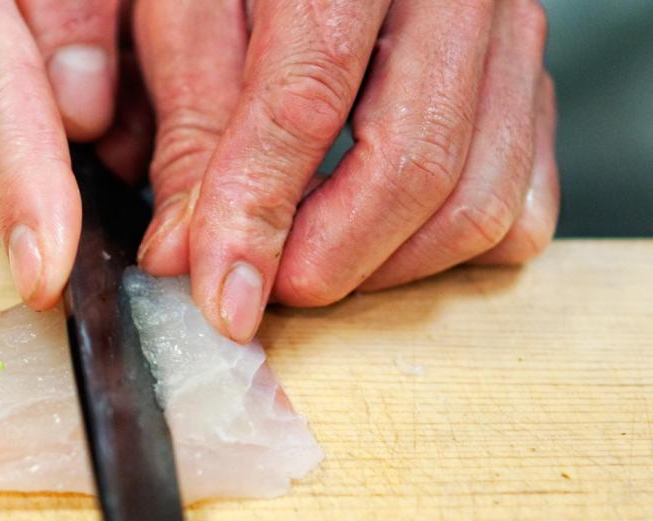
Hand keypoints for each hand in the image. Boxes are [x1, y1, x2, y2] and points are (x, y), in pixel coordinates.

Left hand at [134, 0, 559, 340]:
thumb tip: (181, 253)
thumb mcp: (193, 15)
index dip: (257, 215)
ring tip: (313, 263)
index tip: (223, 298)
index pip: (305, 102)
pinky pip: (521, 204)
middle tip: (266, 289)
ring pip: (480, 201)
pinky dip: (448, 249)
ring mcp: (509, 37)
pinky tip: (381, 240)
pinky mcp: (532, 84)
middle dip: (331, 259)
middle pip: (415, 165)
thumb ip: (190, 127)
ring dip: (387, 267)